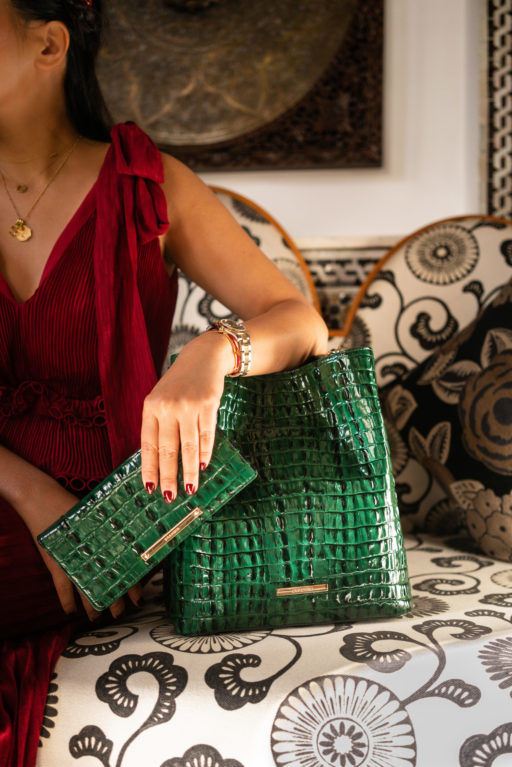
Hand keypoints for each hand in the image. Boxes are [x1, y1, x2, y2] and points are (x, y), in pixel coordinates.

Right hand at [19, 478, 142, 621]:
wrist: (46, 502)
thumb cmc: (77, 507)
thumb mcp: (103, 517)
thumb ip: (117, 531)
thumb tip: (135, 540)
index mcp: (108, 545)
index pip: (125, 570)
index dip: (133, 586)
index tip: (139, 599)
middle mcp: (93, 557)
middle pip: (107, 585)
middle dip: (115, 602)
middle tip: (120, 614)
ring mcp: (75, 563)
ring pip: (87, 592)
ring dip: (93, 607)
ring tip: (96, 618)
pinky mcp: (57, 565)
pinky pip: (63, 589)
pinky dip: (67, 602)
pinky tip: (70, 613)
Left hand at [141, 331, 232, 499]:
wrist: (202, 358)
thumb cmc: (179, 385)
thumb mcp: (161, 400)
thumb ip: (158, 426)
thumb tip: (160, 463)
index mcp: (150, 407)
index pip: (148, 444)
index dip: (150, 468)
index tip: (150, 488)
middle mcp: (167, 407)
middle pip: (168, 448)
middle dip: (169, 475)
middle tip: (170, 496)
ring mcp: (188, 405)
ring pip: (189, 445)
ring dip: (189, 470)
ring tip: (190, 488)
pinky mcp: (208, 403)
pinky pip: (207, 434)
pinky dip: (205, 452)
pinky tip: (203, 465)